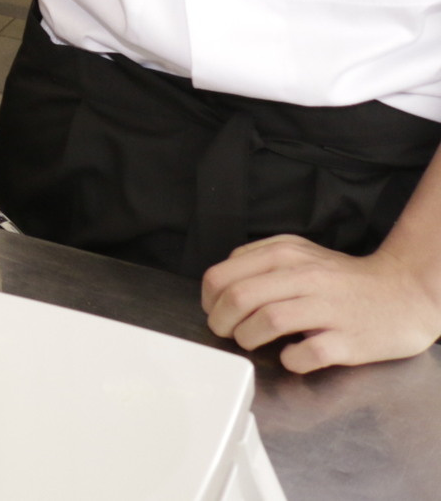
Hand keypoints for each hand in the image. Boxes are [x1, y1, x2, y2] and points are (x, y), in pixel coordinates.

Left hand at [202, 233, 440, 371]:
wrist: (403, 293)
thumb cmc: (344, 279)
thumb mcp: (299, 253)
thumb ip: (259, 259)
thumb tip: (222, 282)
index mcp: (286, 255)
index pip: (224, 275)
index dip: (210, 299)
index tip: (215, 311)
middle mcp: (306, 278)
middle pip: (240, 298)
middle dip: (221, 321)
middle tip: (227, 331)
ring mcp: (328, 309)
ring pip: (267, 321)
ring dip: (248, 338)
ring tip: (252, 342)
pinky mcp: (348, 341)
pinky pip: (305, 354)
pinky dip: (289, 360)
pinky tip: (291, 356)